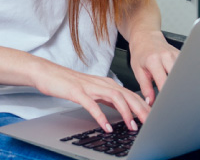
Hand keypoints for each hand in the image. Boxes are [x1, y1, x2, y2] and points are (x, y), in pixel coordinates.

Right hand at [32, 60, 149, 132]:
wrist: (46, 73)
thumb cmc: (67, 83)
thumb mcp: (92, 91)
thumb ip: (106, 98)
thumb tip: (121, 109)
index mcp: (106, 83)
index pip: (130, 94)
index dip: (143, 106)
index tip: (152, 118)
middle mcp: (101, 83)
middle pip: (127, 95)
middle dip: (140, 109)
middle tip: (149, 123)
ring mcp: (89, 87)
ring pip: (114, 97)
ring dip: (125, 112)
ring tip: (131, 126)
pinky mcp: (77, 92)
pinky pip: (92, 105)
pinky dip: (101, 116)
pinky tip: (106, 127)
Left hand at [126, 30, 178, 105]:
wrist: (145, 36)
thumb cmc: (140, 52)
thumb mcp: (138, 70)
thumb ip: (145, 87)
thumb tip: (151, 102)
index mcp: (153, 60)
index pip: (163, 82)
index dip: (166, 95)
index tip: (166, 105)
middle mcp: (166, 56)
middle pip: (177, 78)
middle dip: (177, 91)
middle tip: (175, 102)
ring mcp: (175, 54)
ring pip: (184, 74)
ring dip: (182, 84)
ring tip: (178, 93)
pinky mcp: (181, 54)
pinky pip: (185, 68)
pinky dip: (184, 77)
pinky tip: (181, 83)